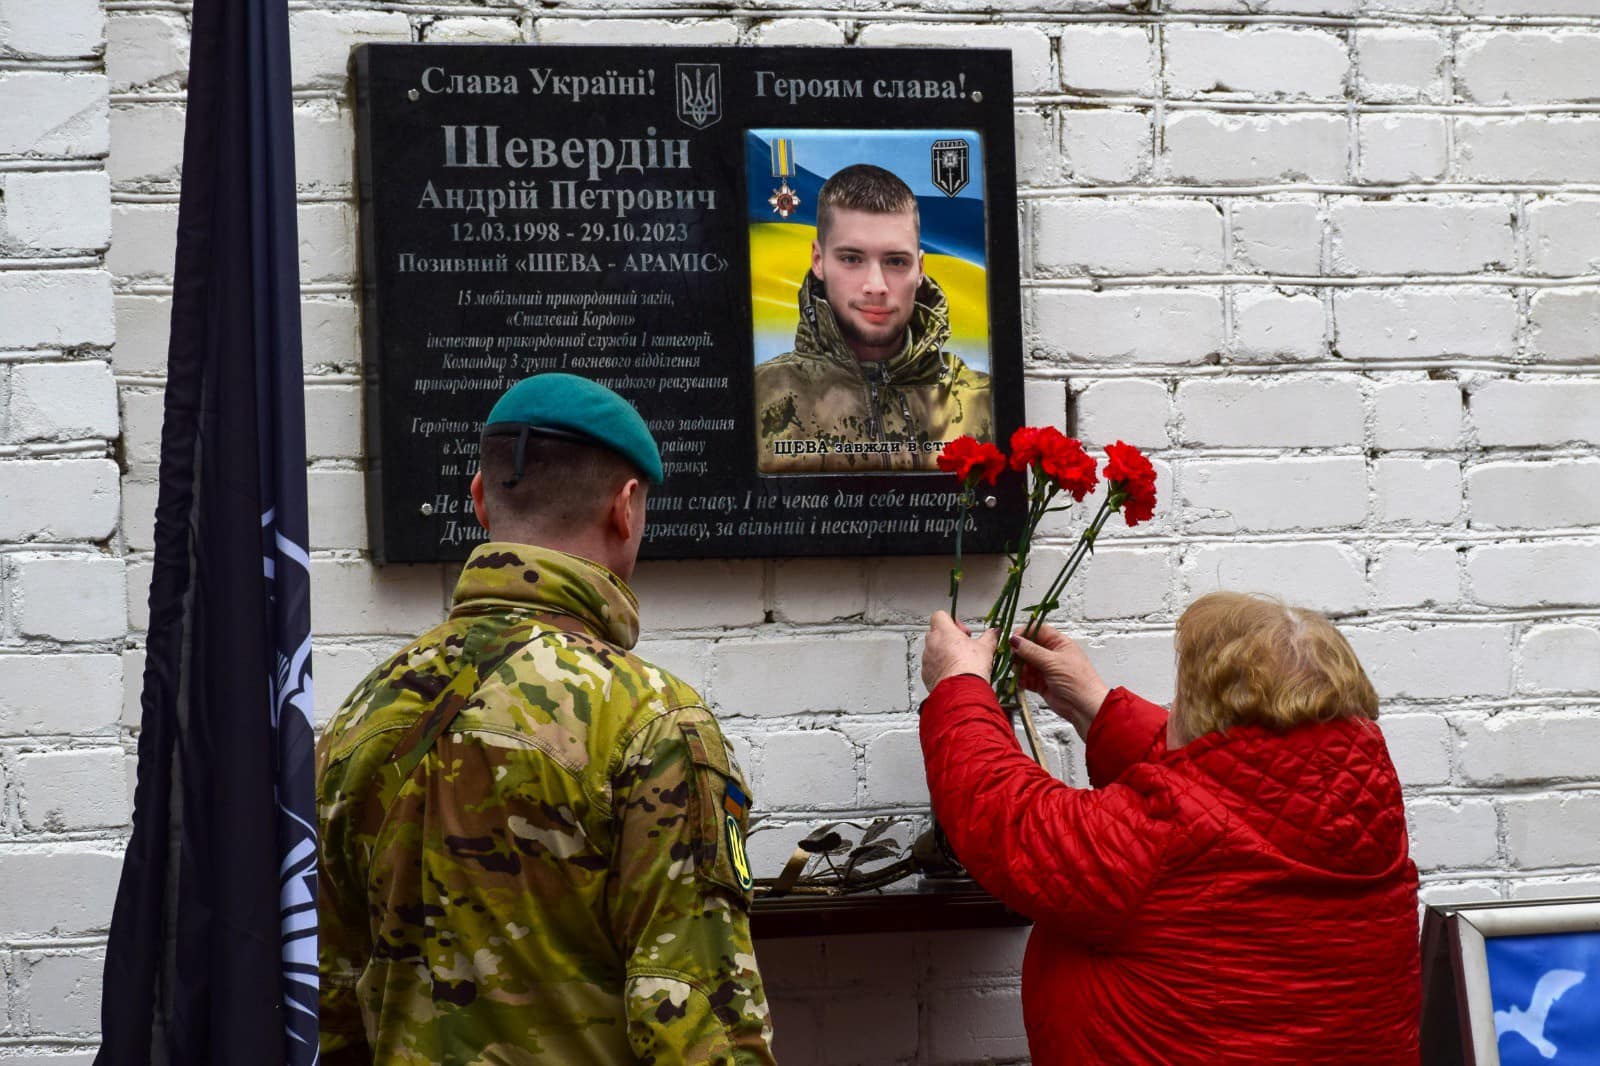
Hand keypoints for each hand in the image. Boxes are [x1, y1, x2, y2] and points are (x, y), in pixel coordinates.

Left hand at [921, 612, 997, 691]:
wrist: (961, 691)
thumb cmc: (970, 668)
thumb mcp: (985, 648)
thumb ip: (989, 637)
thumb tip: (994, 632)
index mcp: (944, 632)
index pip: (940, 616)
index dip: (952, 621)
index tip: (963, 631)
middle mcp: (931, 643)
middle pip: (937, 633)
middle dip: (950, 638)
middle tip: (964, 646)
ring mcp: (927, 660)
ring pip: (933, 651)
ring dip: (944, 653)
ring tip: (960, 662)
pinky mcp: (926, 675)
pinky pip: (932, 667)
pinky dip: (941, 668)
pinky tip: (954, 674)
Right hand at [1009, 624, 1110, 739]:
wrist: (1085, 708)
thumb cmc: (1078, 681)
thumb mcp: (1053, 662)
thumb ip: (1031, 651)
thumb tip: (1015, 640)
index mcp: (1059, 643)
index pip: (1038, 631)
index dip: (1024, 633)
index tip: (1012, 639)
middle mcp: (1052, 655)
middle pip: (1029, 647)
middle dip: (1018, 651)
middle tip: (1011, 657)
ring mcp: (1046, 670)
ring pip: (1025, 663)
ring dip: (1018, 666)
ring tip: (1015, 671)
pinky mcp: (1041, 684)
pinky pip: (1026, 678)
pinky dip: (1021, 679)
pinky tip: (1019, 681)